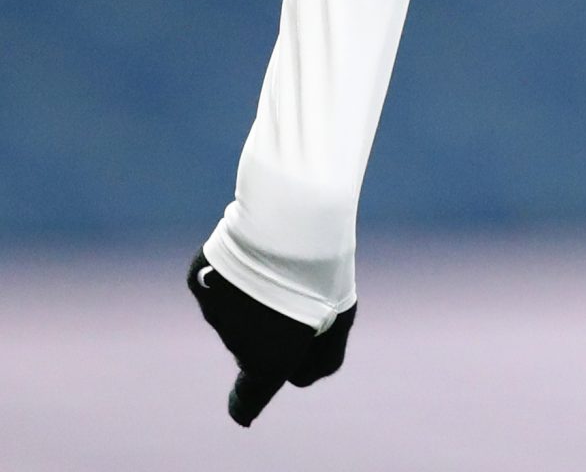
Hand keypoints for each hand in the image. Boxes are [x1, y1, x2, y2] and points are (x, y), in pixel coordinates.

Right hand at [187, 250, 356, 425]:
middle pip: (253, 343)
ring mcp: (213, 309)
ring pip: (237, 306)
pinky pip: (219, 279)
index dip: (246, 404)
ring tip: (282, 260)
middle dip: (272, 326)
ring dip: (257, 291)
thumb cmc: (323, 273)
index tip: (242, 413)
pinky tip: (255, 248)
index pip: (251, 395)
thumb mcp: (339, 321)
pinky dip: (236, 268)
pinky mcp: (199, 278)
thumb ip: (321, 360)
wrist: (291, 219)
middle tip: (300, 290)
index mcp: (267, 360)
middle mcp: (234, 342)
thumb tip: (296, 375)